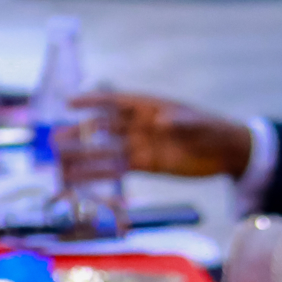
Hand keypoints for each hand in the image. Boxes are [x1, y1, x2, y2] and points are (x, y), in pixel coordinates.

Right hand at [72, 91, 251, 178]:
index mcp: (149, 107)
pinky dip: (99, 175)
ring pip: (106, 151)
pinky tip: (81, 180)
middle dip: (80, 133)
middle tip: (55, 140)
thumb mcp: (199, 124)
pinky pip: (118, 169)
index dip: (93, 101)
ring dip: (83, 157)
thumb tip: (161, 123)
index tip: (69, 102)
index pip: (115, 102)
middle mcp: (139, 125)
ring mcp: (140, 145)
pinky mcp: (145, 165)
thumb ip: (180, 123)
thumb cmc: (212, 129)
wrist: (226, 152)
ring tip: (59, 164)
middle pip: (104, 128)